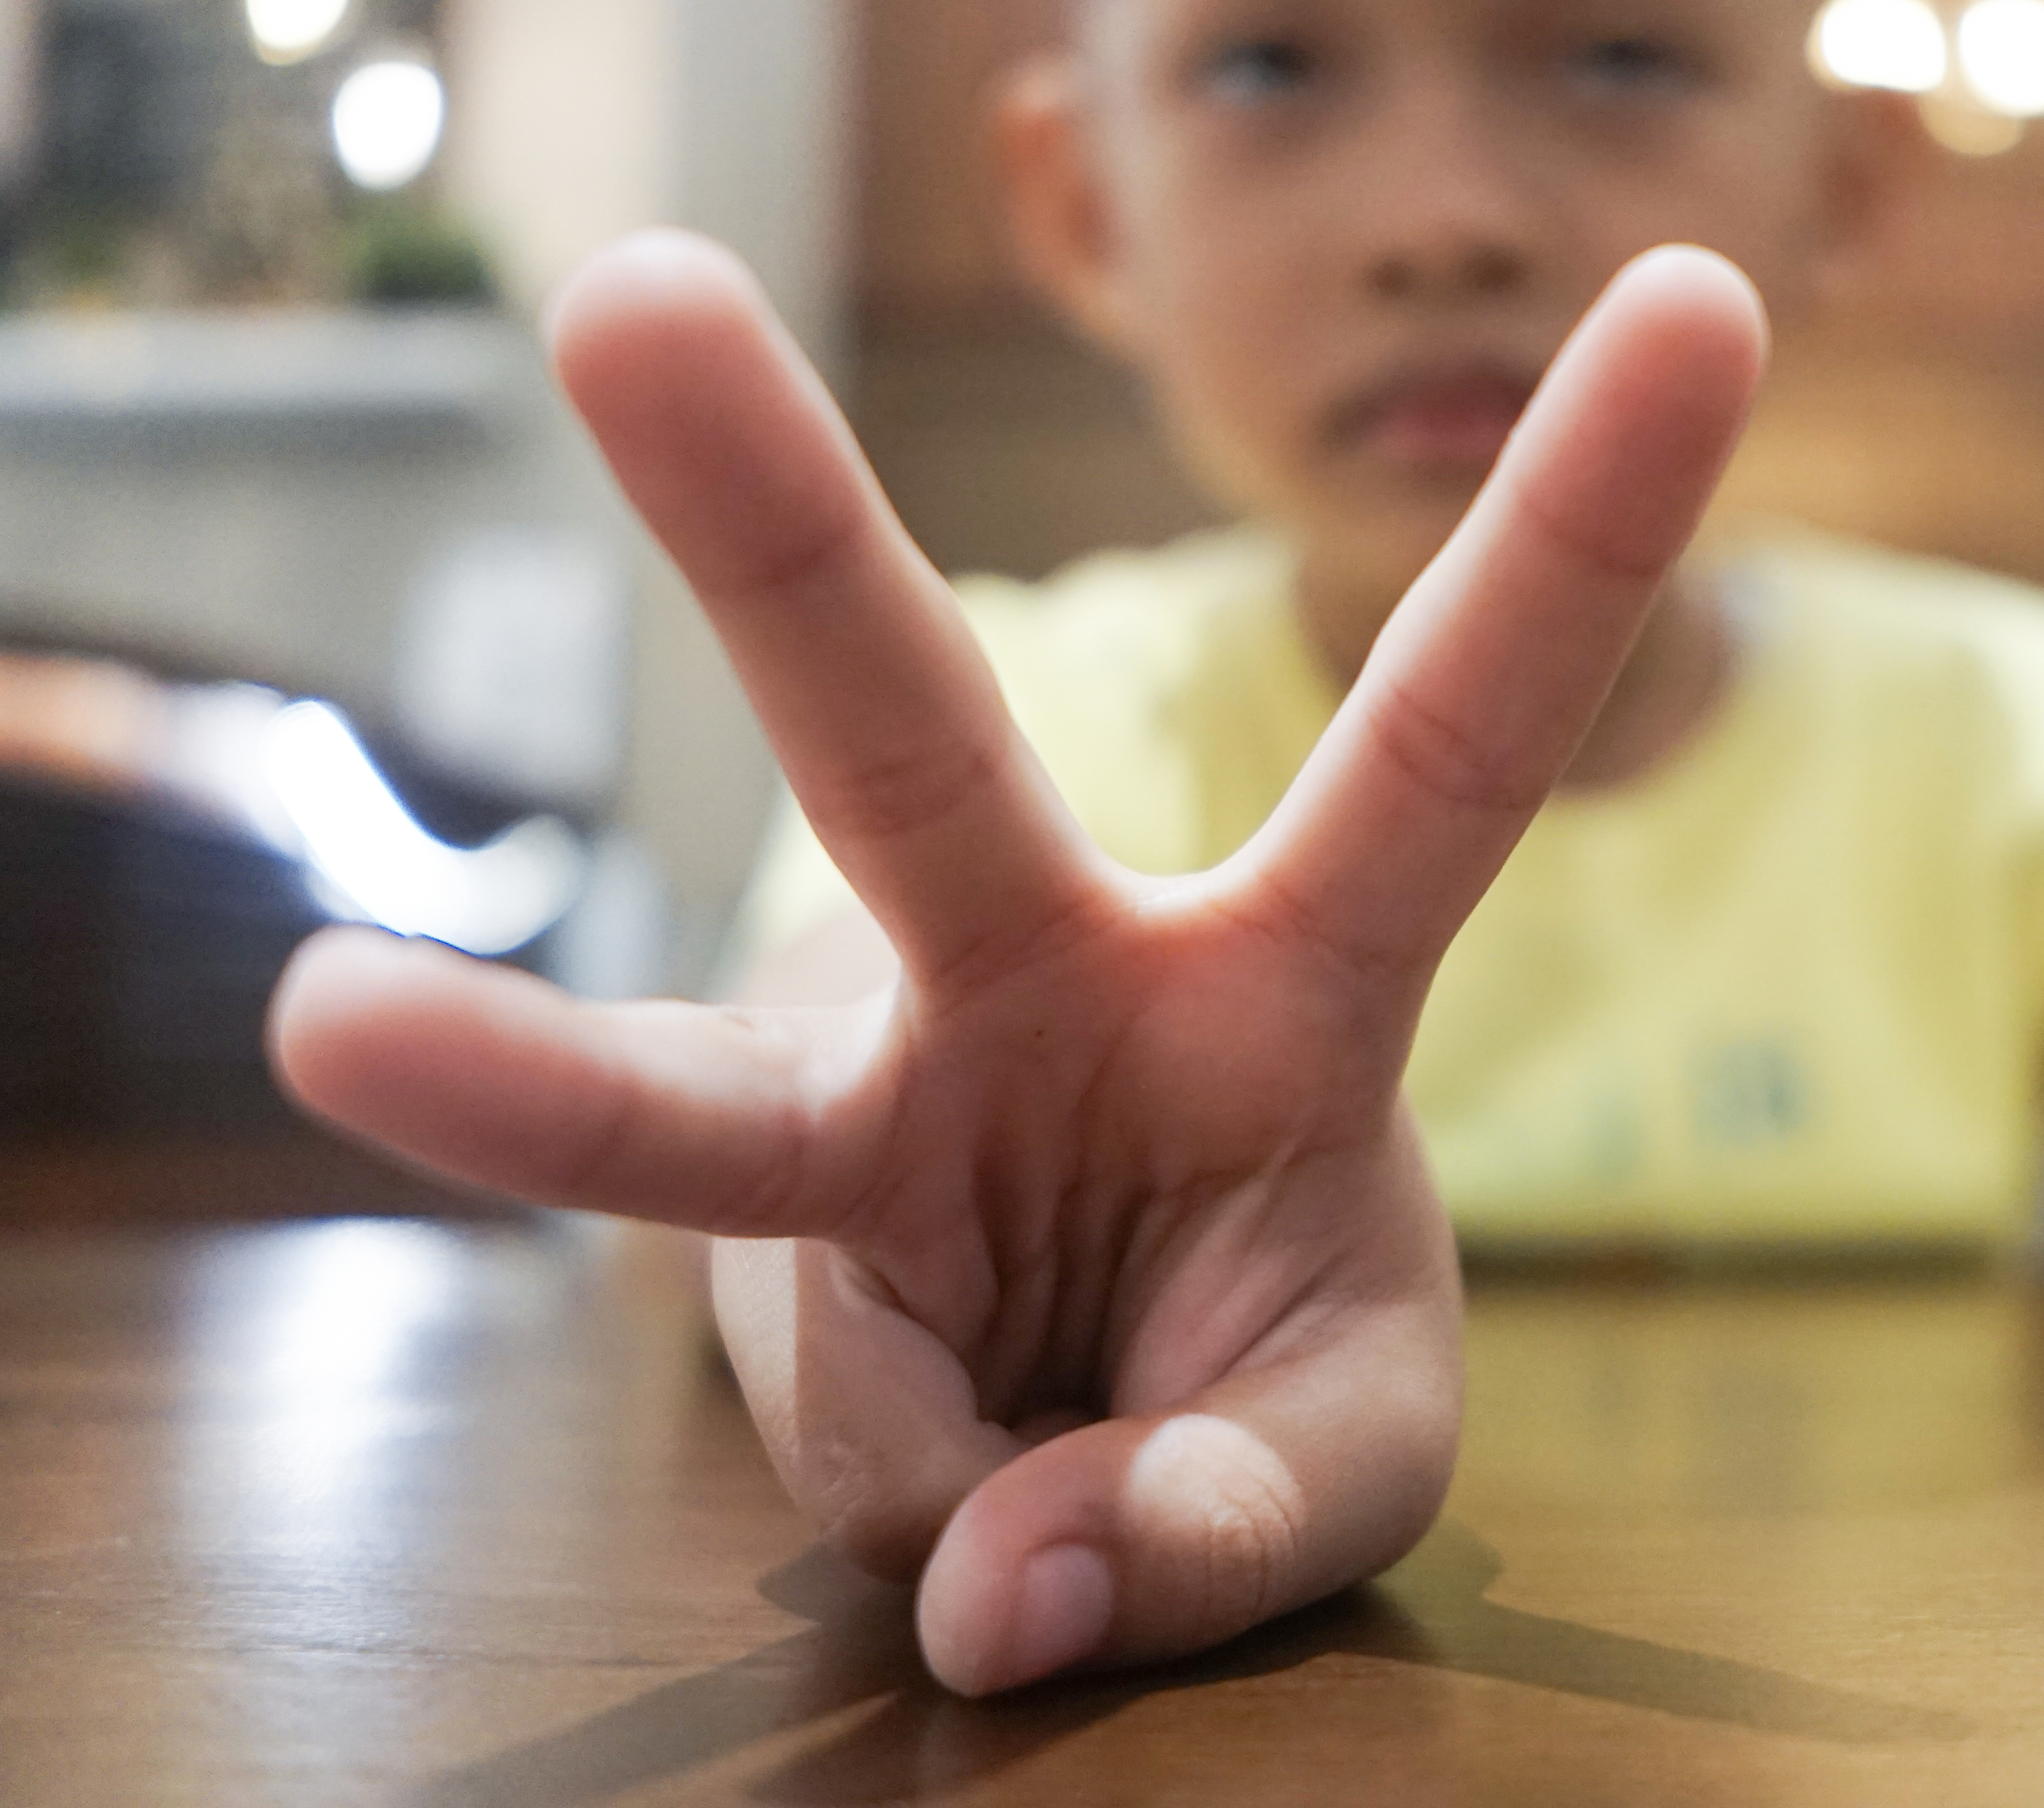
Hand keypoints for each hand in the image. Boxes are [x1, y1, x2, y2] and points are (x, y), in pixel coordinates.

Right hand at [270, 232, 1767, 1692]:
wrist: (1080, 1446)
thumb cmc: (1260, 1371)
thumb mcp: (1350, 1442)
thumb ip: (1254, 1507)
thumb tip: (1021, 1587)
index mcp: (1292, 973)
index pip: (1455, 728)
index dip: (1583, 522)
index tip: (1699, 294)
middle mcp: (1043, 981)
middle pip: (901, 744)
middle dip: (772, 524)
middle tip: (633, 300)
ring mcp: (862, 1117)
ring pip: (686, 1102)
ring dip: (519, 1078)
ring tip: (345, 1027)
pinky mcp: (754, 1281)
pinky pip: (800, 1415)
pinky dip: (905, 1509)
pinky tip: (986, 1522)